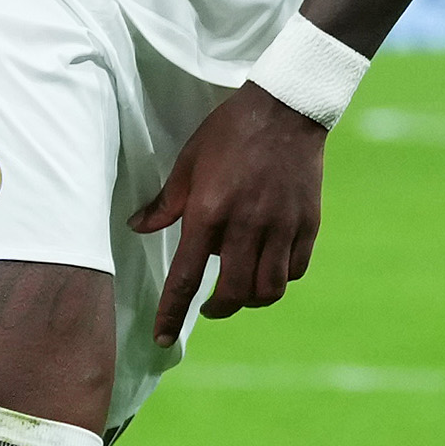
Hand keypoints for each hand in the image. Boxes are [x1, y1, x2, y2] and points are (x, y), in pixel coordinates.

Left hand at [126, 85, 325, 347]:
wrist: (286, 107)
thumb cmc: (230, 131)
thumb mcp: (189, 161)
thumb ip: (166, 202)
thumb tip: (137, 227)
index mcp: (210, 210)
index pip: (187, 276)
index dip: (172, 313)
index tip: (162, 338)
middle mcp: (247, 224)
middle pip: (233, 292)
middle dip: (218, 309)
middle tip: (209, 307)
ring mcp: (281, 225)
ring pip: (269, 289)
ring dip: (251, 299)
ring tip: (241, 291)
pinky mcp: (307, 223)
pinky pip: (294, 270)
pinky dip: (279, 279)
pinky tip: (268, 268)